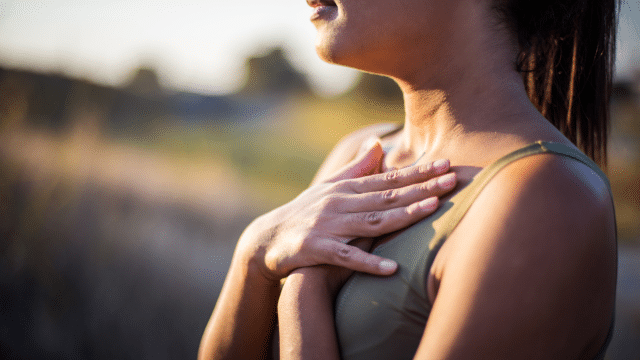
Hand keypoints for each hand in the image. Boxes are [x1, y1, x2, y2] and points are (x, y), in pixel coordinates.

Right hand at [236, 138, 456, 281]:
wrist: (267, 238)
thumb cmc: (305, 212)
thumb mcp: (330, 187)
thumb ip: (356, 168)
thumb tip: (378, 143)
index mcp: (346, 188)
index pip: (388, 179)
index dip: (419, 173)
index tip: (446, 165)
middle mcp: (340, 203)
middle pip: (387, 196)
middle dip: (422, 188)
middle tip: (453, 180)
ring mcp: (328, 225)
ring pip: (371, 221)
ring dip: (402, 215)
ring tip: (432, 210)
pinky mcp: (316, 249)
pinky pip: (346, 257)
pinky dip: (368, 262)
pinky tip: (392, 268)